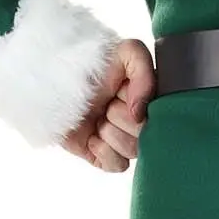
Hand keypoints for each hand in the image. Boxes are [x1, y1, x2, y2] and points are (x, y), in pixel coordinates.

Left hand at [63, 37, 154, 171]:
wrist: (55, 77)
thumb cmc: (93, 63)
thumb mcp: (127, 53)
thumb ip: (145, 75)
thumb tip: (141, 113)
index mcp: (151, 100)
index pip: (162, 117)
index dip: (141, 108)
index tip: (121, 94)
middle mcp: (141, 122)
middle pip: (146, 135)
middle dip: (121, 118)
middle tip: (107, 104)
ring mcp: (123, 140)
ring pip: (133, 151)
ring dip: (111, 133)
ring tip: (98, 118)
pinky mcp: (105, 156)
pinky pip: (118, 166)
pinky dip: (104, 152)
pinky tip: (92, 136)